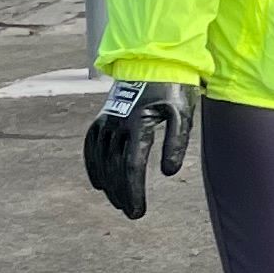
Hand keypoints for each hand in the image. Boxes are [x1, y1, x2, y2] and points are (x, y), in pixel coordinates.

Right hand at [84, 79, 194, 219]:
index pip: (131, 167)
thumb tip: (167, 173)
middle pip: (114, 168)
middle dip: (122, 193)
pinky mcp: (102, 116)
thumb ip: (176, 142)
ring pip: (101, 159)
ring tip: (118, 203)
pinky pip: (91, 144)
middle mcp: (116, 124)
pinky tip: (98, 182)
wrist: (154, 59)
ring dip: (108, 183)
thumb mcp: (182, 113)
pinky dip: (92, 164)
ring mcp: (106, 119)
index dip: (134, 191)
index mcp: (137, 124)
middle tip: (131, 213)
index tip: (137, 212)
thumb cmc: (173, 86)